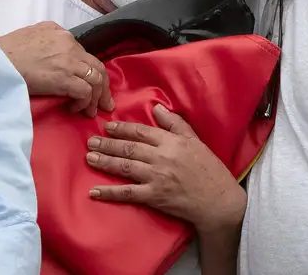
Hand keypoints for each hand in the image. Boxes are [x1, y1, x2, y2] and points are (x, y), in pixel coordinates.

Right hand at [0, 21, 113, 115]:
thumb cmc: (4, 51)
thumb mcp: (30, 35)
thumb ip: (47, 39)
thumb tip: (54, 53)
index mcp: (61, 33)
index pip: (85, 54)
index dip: (90, 72)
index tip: (90, 86)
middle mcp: (69, 44)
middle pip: (97, 66)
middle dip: (103, 87)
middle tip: (103, 102)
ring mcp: (68, 61)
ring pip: (97, 79)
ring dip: (96, 97)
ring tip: (91, 110)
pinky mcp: (64, 78)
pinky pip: (86, 91)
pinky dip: (85, 102)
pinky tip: (75, 108)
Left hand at [86, 105, 246, 233]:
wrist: (217, 200)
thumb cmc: (208, 169)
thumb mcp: (195, 140)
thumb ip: (175, 123)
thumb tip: (157, 108)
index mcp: (171, 142)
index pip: (141, 132)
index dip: (123, 128)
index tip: (108, 126)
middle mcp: (161, 157)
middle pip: (129, 148)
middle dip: (107, 144)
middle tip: (91, 141)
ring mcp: (156, 177)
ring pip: (125, 167)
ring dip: (105, 162)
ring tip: (90, 158)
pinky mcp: (154, 196)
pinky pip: (127, 193)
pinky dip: (110, 193)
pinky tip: (94, 191)